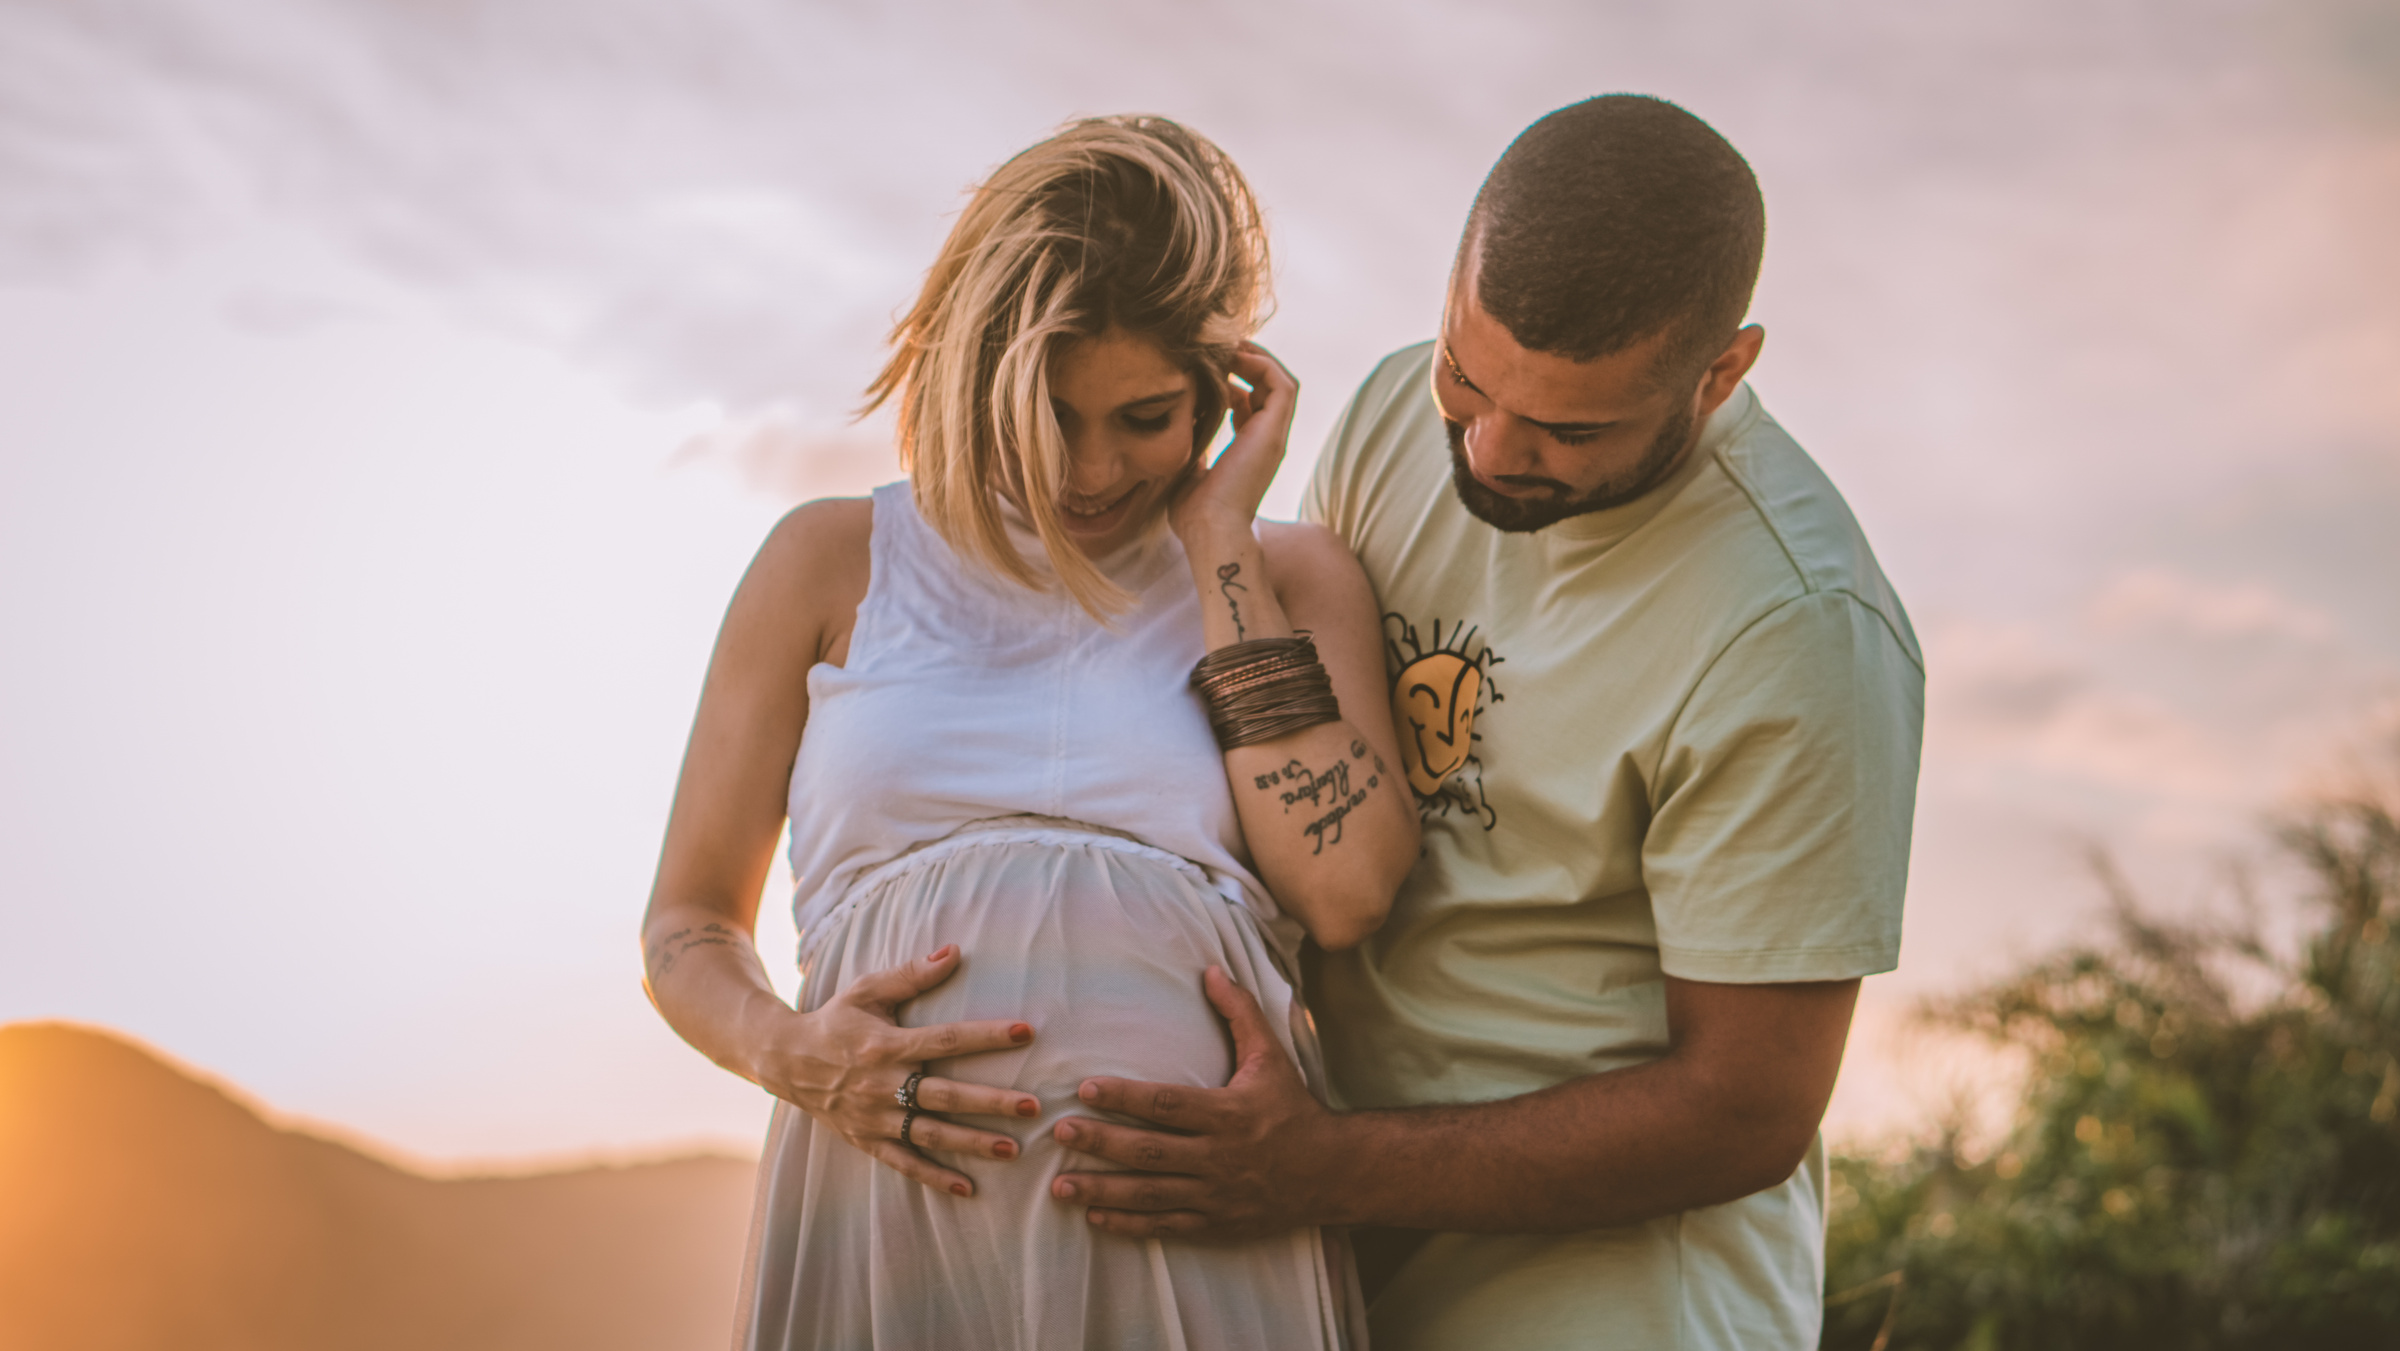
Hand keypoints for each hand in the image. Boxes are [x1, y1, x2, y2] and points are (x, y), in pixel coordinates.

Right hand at [758, 944, 1039, 1196]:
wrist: (786, 1060)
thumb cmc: (835, 1020)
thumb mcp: (867, 990)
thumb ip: (911, 975)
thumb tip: (954, 952)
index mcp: (886, 1045)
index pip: (945, 1040)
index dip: (986, 1036)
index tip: (1026, 1033)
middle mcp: (882, 1085)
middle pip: (945, 1095)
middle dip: (991, 1101)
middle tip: (1032, 1105)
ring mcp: (875, 1117)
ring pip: (930, 1133)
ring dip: (972, 1142)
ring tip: (1013, 1148)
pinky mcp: (867, 1140)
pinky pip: (904, 1162)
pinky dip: (934, 1176)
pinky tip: (968, 1187)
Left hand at [1049, 965, 1337, 1239]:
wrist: (1334, 1172)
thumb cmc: (1295, 1109)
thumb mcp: (1272, 1056)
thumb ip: (1239, 1013)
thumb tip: (1211, 970)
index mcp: (1228, 1113)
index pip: (1167, 1104)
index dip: (1124, 1097)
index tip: (1085, 1089)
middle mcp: (1219, 1156)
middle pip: (1150, 1151)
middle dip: (1102, 1142)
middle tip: (1061, 1132)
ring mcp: (1216, 1194)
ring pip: (1150, 1194)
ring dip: (1102, 1190)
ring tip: (1061, 1185)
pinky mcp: (1216, 1223)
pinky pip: (1165, 1225)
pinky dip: (1128, 1224)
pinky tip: (1094, 1216)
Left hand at [1169, 343, 1298, 546]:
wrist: (1210, 529)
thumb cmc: (1194, 512)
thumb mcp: (1188, 471)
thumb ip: (1190, 449)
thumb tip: (1178, 432)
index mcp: (1249, 451)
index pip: (1250, 406)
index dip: (1232, 384)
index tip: (1206, 372)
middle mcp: (1267, 440)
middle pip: (1269, 389)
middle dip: (1246, 363)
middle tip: (1218, 350)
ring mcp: (1274, 435)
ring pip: (1281, 381)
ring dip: (1256, 358)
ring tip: (1227, 347)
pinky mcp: (1274, 431)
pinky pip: (1282, 384)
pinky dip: (1262, 364)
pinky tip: (1233, 359)